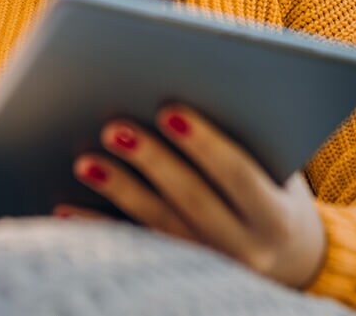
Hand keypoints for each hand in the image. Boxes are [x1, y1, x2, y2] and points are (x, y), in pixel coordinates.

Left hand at [56, 105, 327, 288]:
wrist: (291, 260)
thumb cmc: (274, 190)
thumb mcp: (278, 171)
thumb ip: (247, 140)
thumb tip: (194, 82)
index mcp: (276, 217)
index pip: (240, 176)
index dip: (205, 144)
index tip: (169, 111)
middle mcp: (246, 249)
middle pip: (193, 201)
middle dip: (153, 162)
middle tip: (114, 128)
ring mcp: (209, 265)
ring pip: (158, 226)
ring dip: (119, 191)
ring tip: (84, 162)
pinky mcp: (176, 273)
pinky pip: (131, 249)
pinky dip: (97, 227)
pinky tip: (64, 208)